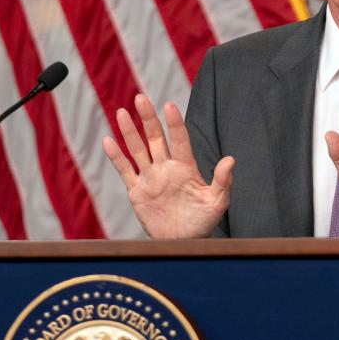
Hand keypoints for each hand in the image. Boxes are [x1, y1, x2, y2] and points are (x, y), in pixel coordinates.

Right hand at [102, 94, 232, 238]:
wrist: (183, 242)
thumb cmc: (203, 221)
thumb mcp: (217, 202)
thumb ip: (222, 181)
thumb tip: (231, 159)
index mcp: (186, 167)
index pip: (179, 140)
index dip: (175, 124)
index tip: (170, 106)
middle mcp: (166, 167)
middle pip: (155, 138)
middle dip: (148, 118)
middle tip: (141, 97)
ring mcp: (151, 178)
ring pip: (138, 150)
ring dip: (129, 132)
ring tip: (122, 112)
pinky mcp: (137, 191)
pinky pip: (125, 170)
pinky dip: (116, 157)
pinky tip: (107, 141)